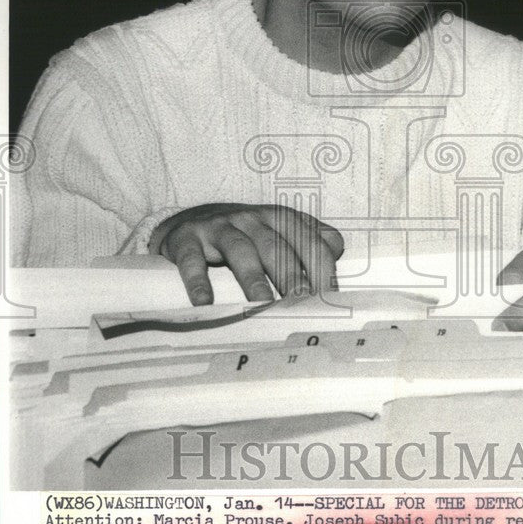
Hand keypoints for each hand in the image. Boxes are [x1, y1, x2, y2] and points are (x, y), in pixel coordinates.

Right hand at [150, 203, 343, 305]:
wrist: (189, 223)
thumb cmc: (245, 237)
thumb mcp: (279, 235)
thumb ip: (310, 248)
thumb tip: (335, 279)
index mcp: (281, 219)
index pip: (309, 239)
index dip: (322, 266)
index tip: (328, 295)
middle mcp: (253, 219)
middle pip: (277, 246)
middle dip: (291, 274)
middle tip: (300, 302)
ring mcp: (220, 226)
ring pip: (240, 250)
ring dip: (253, 278)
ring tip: (261, 305)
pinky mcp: (188, 238)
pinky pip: (192, 258)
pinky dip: (198, 280)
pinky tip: (205, 302)